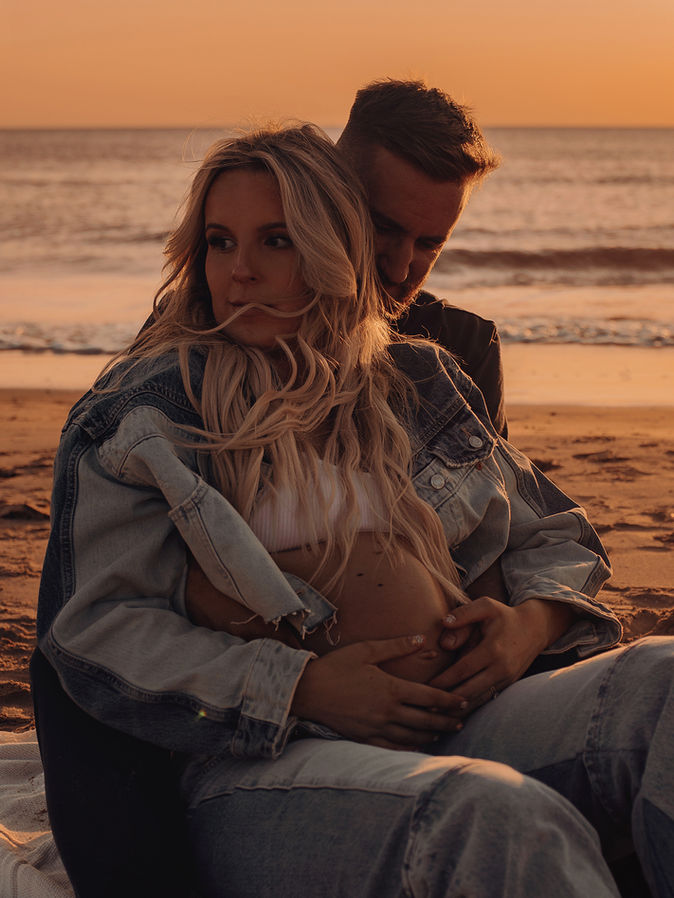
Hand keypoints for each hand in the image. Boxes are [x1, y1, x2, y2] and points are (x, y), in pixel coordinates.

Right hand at [291, 635, 467, 750]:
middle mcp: (388, 712)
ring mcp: (377, 728)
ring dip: (431, 734)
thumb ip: (396, 646)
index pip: (429, 697)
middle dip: (446, 721)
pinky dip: (409, 747)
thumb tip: (421, 639)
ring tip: (443, 732)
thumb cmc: (335, 667)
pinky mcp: (365, 738)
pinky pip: (393, 748)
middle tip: (461, 721)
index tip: (464, 702)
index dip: (449, 700)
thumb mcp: (365, 650)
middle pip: (426, 720)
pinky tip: (417, 745)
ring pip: (412, 736)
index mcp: (391, 689)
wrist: (306, 691)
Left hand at [430, 597, 575, 707]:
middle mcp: (501, 668)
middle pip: (470, 690)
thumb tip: (444, 623)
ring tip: (437, 716)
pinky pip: (487, 699)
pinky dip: (472, 707)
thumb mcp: (485, 606)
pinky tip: (457, 714)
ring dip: (458, 709)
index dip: (444, 680)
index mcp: (492, 649)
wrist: (535, 628)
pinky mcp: (508, 684)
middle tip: (426, 707)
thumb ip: (464, 614)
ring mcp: (507, 679)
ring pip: (479, 699)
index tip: (426, 686)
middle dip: (447, 700)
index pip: (463, 670)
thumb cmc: (504, 616)